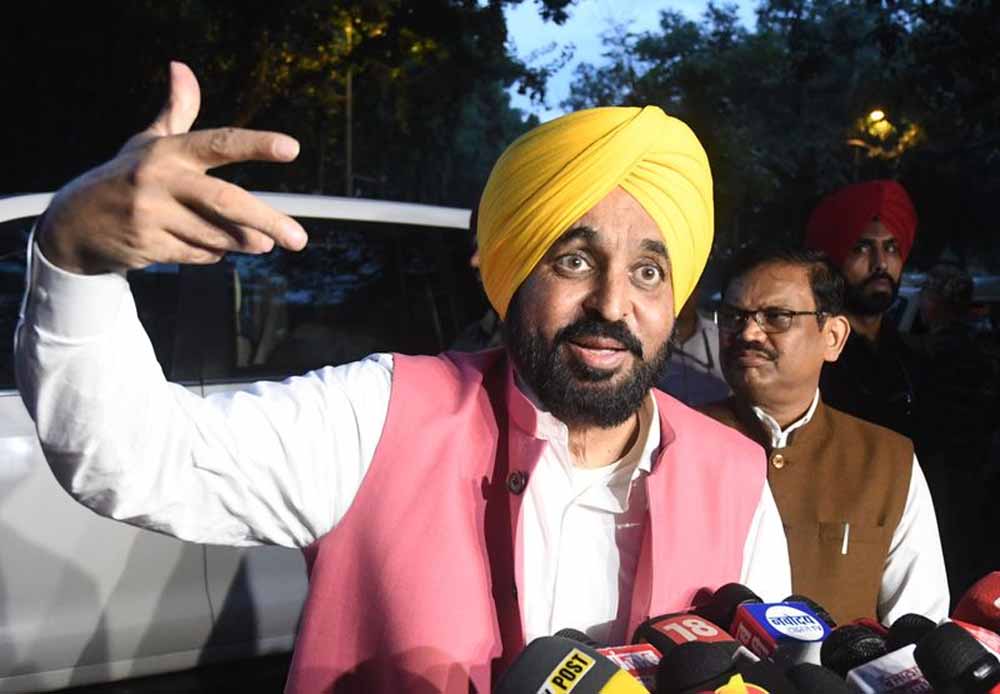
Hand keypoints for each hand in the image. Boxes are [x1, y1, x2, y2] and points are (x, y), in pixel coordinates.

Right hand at [37, 62, 307, 273]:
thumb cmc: (125, 177)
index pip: (219, 143)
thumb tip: (182, 67)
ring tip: (261, 243)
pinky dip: (214, 253)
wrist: (75, 224)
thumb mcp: (148, 142)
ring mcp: (152, 215)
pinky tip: (214, 247)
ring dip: (244, 241)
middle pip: (226, 202)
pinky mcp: (148, 245)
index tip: (291, 148)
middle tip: (299, 238)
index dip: (256, 145)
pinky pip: (199, 254)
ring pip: (217, 235)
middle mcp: (159, 180)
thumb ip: (176, 110)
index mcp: (167, 151)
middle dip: (267, 220)